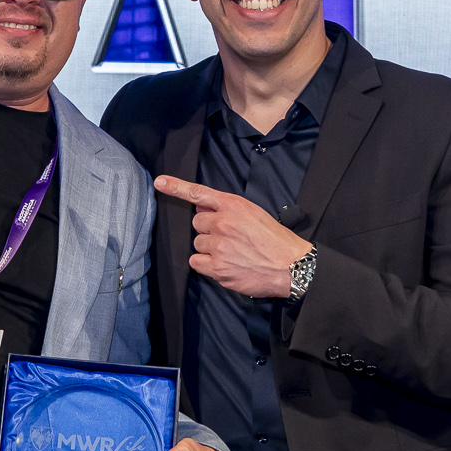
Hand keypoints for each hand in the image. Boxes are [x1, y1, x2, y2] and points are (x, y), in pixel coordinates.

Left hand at [153, 175, 307, 300]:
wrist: (290, 266)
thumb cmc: (275, 239)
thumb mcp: (254, 213)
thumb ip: (227, 209)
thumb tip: (201, 205)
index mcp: (233, 206)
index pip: (199, 193)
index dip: (176, 186)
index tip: (159, 182)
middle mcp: (223, 223)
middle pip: (197, 223)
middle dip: (209, 229)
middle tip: (229, 238)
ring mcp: (219, 246)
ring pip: (197, 244)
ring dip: (209, 248)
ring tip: (231, 253)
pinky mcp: (217, 268)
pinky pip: (196, 262)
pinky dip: (207, 265)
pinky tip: (225, 265)